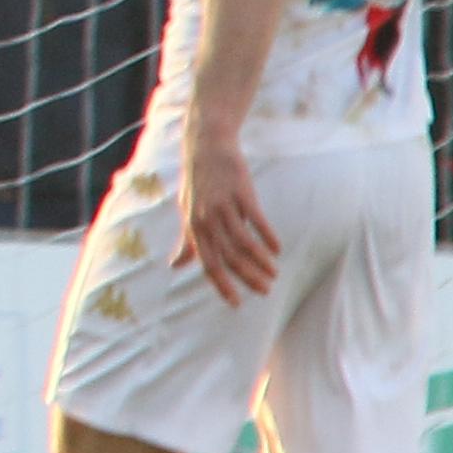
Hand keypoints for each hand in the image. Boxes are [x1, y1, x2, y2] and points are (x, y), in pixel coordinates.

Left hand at [179, 129, 280, 302]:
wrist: (206, 148)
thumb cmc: (197, 184)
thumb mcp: (186, 212)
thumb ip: (186, 241)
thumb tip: (175, 265)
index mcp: (193, 227)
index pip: (207, 263)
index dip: (221, 285)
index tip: (236, 304)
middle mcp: (205, 219)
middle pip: (228, 256)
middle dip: (247, 278)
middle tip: (265, 291)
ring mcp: (223, 205)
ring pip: (243, 242)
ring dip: (260, 261)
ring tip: (274, 274)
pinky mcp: (240, 192)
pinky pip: (256, 220)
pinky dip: (267, 237)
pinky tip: (277, 250)